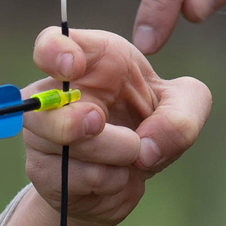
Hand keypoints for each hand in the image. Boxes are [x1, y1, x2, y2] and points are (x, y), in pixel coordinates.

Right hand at [23, 26, 211, 225]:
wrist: (131, 175)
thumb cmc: (150, 123)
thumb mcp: (183, 108)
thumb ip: (181, 116)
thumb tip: (147, 148)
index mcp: (89, 61)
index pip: (50, 45)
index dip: (54, 51)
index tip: (74, 66)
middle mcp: (55, 94)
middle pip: (45, 105)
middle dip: (76, 122)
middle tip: (100, 123)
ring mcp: (42, 135)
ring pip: (67, 147)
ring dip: (114, 156)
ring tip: (132, 155)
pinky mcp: (43, 172)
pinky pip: (75, 179)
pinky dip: (109, 181)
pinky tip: (116, 174)